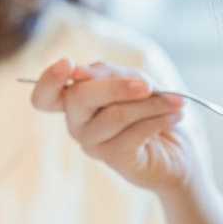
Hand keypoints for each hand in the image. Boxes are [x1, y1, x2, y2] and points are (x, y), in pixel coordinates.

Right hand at [29, 58, 204, 192]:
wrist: (178, 149)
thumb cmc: (151, 109)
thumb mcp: (134, 81)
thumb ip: (110, 75)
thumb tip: (81, 72)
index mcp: (76, 100)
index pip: (44, 97)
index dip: (48, 81)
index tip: (67, 64)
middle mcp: (77, 124)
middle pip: (78, 98)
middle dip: (115, 86)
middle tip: (147, 85)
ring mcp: (93, 144)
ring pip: (114, 114)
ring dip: (150, 104)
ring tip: (175, 102)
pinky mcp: (115, 159)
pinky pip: (133, 133)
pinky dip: (159, 119)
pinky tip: (175, 115)